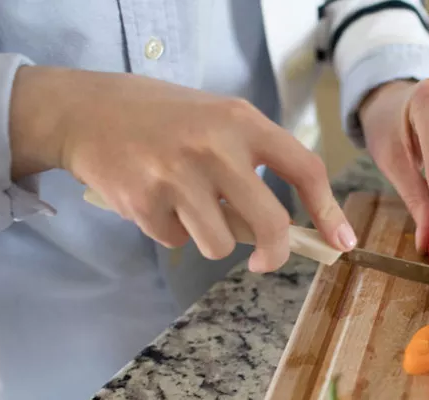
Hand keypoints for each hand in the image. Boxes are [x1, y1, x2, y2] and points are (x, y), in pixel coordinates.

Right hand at [8, 66, 356, 271]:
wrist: (87, 111)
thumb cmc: (166, 120)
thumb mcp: (219, 121)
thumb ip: (255, 163)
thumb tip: (290, 230)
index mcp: (243, 121)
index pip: (305, 169)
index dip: (328, 211)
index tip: (342, 242)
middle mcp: (215, 147)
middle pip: (270, 223)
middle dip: (275, 252)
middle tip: (267, 260)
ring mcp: (178, 175)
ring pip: (221, 243)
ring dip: (211, 238)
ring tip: (190, 208)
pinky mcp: (144, 201)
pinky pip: (177, 241)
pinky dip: (171, 230)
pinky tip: (155, 199)